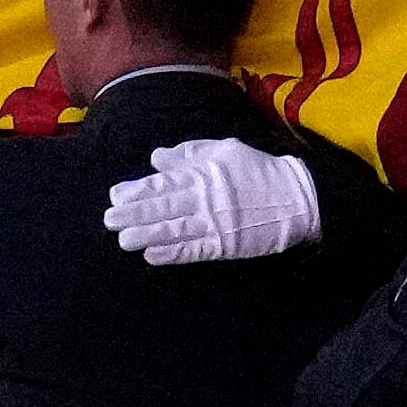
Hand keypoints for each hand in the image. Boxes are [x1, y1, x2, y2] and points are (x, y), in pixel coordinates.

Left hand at [107, 136, 322, 266]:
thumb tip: (156, 158)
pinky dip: (172, 253)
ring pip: (173, 229)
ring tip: (123, 241)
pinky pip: (194, 250)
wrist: (297, 198)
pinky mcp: (226, 244)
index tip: (115, 195)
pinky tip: (152, 255)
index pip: (163, 182)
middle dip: (133, 214)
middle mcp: (205, 197)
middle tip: (109, 220)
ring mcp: (215, 222)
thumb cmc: (260, 171)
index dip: (137, 190)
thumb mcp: (225, 150)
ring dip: (146, 235)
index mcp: (203, 173)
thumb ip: (189, 153)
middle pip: (162, 206)